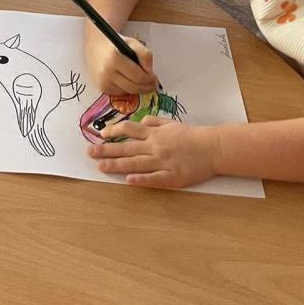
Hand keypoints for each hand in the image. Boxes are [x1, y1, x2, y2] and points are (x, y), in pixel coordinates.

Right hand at [85, 26, 157, 94]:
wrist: (96, 46)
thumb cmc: (116, 44)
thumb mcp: (132, 43)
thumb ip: (144, 54)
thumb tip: (149, 71)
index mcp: (114, 59)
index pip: (138, 76)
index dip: (150, 78)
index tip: (154, 77)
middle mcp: (106, 72)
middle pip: (134, 87)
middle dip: (147, 86)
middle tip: (153, 83)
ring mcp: (103, 81)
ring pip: (128, 92)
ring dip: (137, 88)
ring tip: (142, 81)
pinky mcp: (102, 87)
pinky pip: (120, 93)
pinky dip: (127, 88)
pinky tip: (128, 80)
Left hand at [88, 118, 221, 188]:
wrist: (213, 147)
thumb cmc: (192, 136)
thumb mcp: (171, 123)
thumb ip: (154, 123)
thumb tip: (140, 123)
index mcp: (155, 134)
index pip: (129, 130)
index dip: (113, 131)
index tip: (100, 135)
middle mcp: (155, 146)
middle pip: (127, 148)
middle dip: (107, 150)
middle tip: (90, 153)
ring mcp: (163, 162)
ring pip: (136, 163)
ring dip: (118, 165)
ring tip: (101, 167)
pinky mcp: (172, 176)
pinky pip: (154, 178)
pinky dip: (141, 180)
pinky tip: (129, 181)